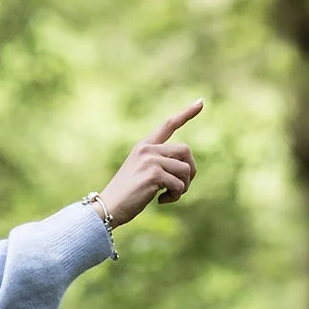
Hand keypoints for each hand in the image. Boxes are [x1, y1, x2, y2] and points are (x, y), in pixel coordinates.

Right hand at [98, 100, 201, 228]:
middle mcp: (147, 149)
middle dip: (191, 170)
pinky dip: (175, 196)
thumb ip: (160, 164)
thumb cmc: (127, 194)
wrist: (108, 206)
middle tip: (182, 186)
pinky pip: (179, 184)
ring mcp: (150, 160)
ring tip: (170, 195)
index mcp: (144, 146)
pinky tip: (161, 200)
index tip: (201, 102)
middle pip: (185, 150)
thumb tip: (187, 168)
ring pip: (185, 169)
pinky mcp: (153, 174)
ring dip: (184, 187)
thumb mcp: (142, 172)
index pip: (168, 124)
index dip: (186, 113)